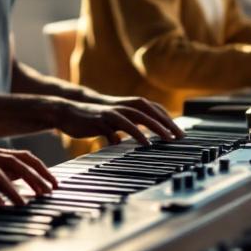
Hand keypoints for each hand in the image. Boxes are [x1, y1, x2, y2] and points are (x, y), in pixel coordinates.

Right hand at [50, 96, 182, 144]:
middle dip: (166, 124)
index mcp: (129, 105)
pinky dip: (128, 135)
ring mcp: (112, 112)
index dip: (169, 120)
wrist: (69, 112)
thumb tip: (148, 134)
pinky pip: (117, 128)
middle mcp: (123, 106)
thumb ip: (132, 124)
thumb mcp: (117, 120)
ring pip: (136, 118)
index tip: (181, 133)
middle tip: (179, 137)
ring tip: (165, 140)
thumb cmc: (96, 118)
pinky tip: (136, 144)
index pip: (155, 110)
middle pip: (149, 112)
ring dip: (152, 127)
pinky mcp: (100, 120)